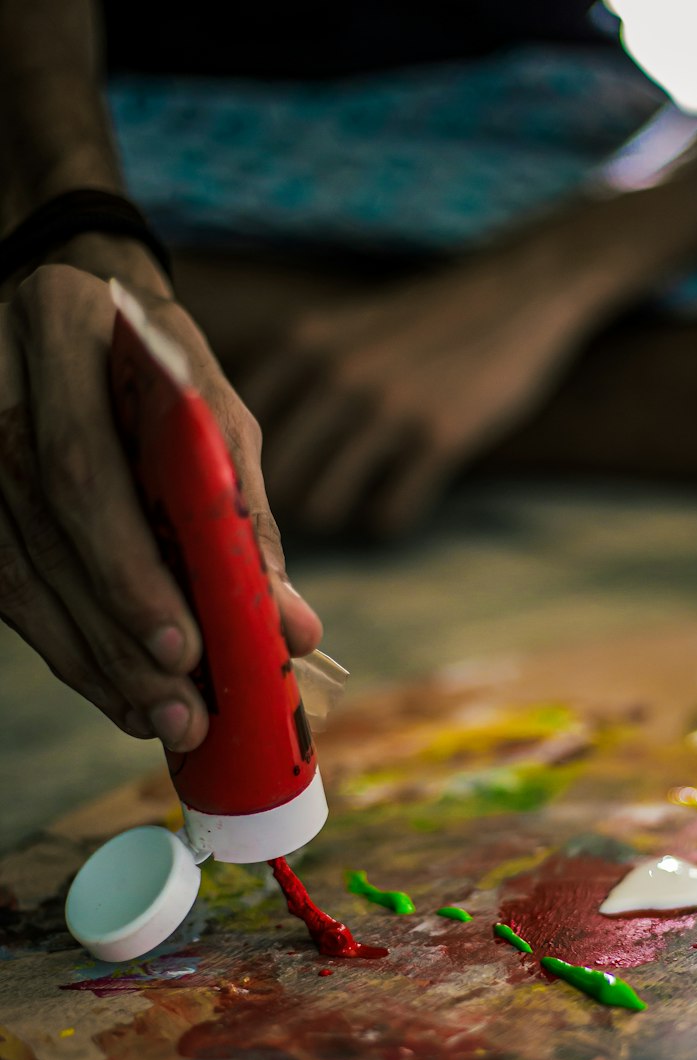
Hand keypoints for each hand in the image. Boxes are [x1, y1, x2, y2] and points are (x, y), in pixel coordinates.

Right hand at [0, 250, 321, 751]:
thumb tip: (291, 629)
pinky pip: (3, 584)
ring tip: (160, 719)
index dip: (131, 564)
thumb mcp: (213, 414)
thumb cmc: (162, 377)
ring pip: (16, 568)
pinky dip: (67, 648)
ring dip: (93, 658)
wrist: (81, 327)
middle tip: (181, 707)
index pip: (88, 461)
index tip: (189, 647)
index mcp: (65, 326)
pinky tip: (117, 694)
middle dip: (121, 627)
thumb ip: (242, 511)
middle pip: (47, 523)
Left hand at [241, 241, 602, 539]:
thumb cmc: (425, 320)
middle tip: (310, 513)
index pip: (236, 433)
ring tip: (353, 506)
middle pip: (276, 482)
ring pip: (324, 508)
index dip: (243, 472)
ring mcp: (386, 411)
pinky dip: (389, 521)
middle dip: (287, 509)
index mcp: (300, 346)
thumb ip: (296, 375)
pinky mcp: (438, 440)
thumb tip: (244, 447)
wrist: (518, 290)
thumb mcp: (342, 328)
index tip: (260, 490)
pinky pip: (388, 515)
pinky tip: (401, 500)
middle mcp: (334, 378)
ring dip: (337, 519)